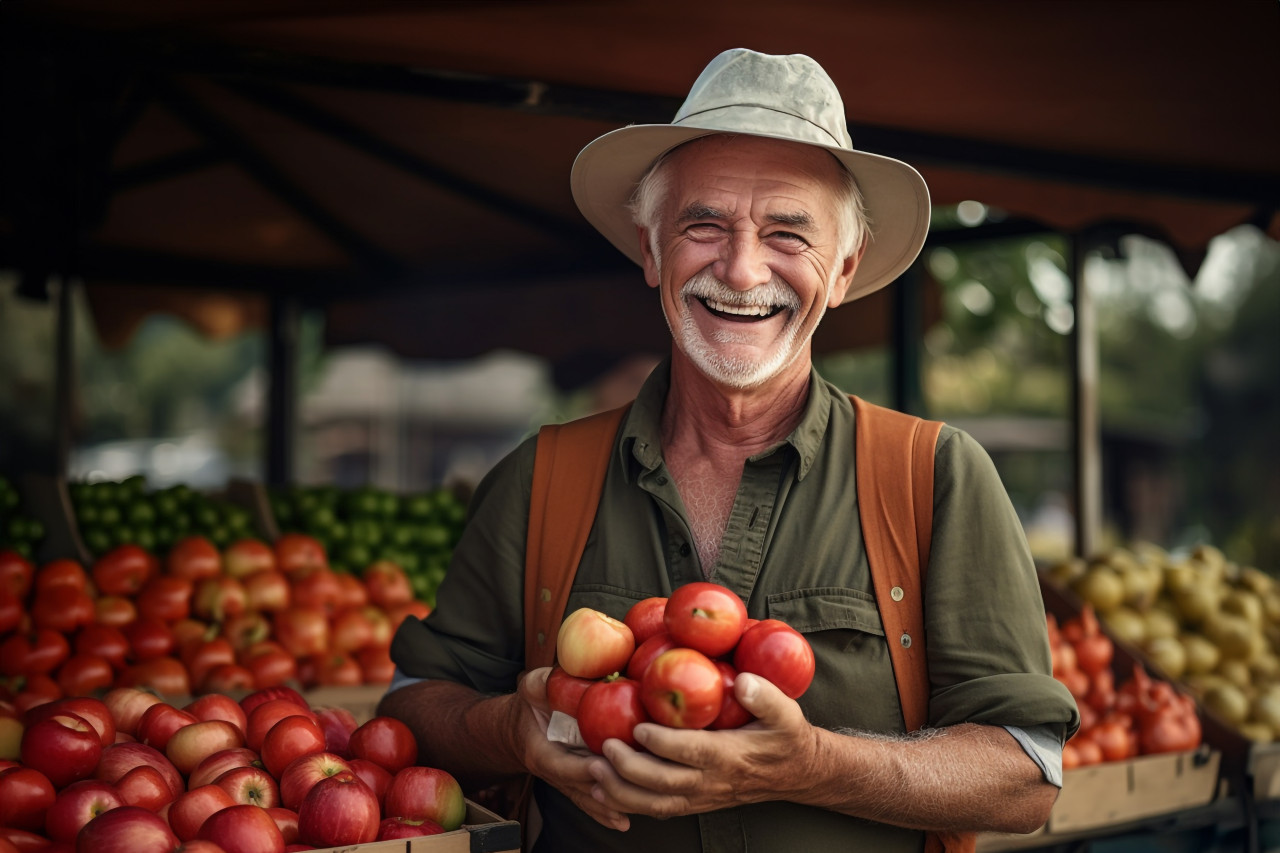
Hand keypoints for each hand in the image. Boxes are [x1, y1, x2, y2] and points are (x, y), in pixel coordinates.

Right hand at [516, 667, 632, 831]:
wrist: (520, 729)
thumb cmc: (532, 704)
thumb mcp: (534, 687)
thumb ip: (547, 681)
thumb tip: (568, 668)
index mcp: (541, 750)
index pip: (561, 764)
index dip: (579, 767)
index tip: (599, 766)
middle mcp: (555, 772)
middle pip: (580, 788)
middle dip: (605, 788)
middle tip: (632, 783)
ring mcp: (566, 782)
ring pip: (588, 800)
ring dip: (610, 805)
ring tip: (634, 807)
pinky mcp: (576, 785)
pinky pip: (591, 803)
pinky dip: (604, 814)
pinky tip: (622, 824)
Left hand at [587, 672, 816, 818]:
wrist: (796, 774)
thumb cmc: (786, 738)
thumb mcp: (787, 712)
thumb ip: (766, 696)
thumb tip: (744, 680)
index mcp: (730, 756)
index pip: (692, 752)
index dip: (663, 743)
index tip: (638, 727)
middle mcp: (712, 781)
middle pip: (664, 784)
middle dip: (629, 768)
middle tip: (602, 747)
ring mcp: (702, 797)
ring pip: (656, 804)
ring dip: (621, 791)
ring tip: (592, 772)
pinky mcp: (694, 803)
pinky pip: (658, 810)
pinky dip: (628, 803)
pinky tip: (604, 788)